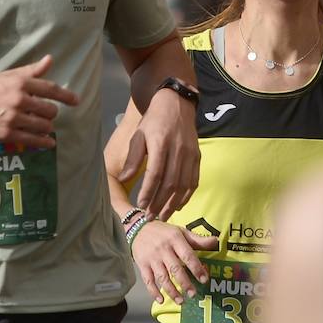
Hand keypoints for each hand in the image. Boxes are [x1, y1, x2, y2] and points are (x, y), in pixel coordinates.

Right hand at [0, 55, 78, 147]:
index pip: (51, 89)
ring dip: (47, 127)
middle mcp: (19, 99)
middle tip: (47, 114)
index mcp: (21, 83)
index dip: (66, 96)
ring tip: (44, 127)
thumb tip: (50, 60)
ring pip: (43, 126)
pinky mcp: (7, 134)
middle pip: (50, 110)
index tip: (76, 101)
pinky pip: (32, 140)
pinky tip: (49, 143)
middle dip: (51, 113)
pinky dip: (43, 142)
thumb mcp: (8, 76)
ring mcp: (13, 118)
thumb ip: (31, 71)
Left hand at [117, 87, 199, 218]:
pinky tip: (178, 205)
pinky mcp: (198, 157)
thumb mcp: (139, 135)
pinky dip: (187, 196)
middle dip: (159, 203)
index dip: (148, 192)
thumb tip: (124, 179)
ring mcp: (190, 154)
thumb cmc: (153, 121)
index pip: (155, 173)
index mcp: (160, 143)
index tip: (141, 206)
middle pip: (170, 183)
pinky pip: (194, 181)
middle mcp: (178, 150)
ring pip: (183, 185)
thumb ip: (133, 158)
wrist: (177, 104)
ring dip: (173, 203)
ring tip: (162, 216)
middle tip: (150, 217)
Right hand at [129, 220, 218, 304]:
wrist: (138, 228)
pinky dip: (154, 292)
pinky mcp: (143, 265)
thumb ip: (198, 240)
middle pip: (175, 269)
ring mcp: (152, 258)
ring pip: (162, 277)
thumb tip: (216, 241)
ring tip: (181, 301)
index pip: (187, 256)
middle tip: (193, 294)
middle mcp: (163, 249)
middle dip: (185, 283)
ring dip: (171, 291)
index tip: (204, 279)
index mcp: (175, 239)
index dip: (196, 268)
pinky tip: (161, 300)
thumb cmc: (164, 232)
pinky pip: (148, 281)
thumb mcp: (181, 232)